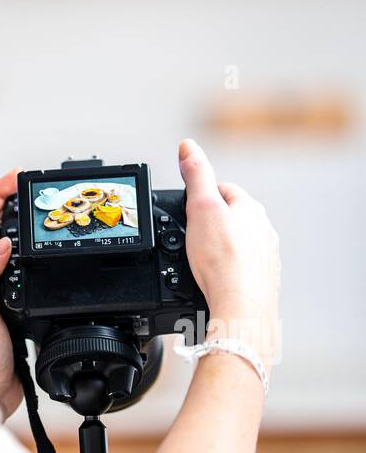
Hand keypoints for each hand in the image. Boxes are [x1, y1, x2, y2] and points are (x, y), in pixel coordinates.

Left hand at [0, 169, 23, 419]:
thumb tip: (2, 243)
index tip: (16, 179)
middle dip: (9, 201)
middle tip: (31, 186)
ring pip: (6, 246)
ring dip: (20, 224)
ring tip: (40, 209)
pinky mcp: (11, 307)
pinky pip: (22, 270)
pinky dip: (33, 254)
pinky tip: (46, 255)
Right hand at [178, 139, 280, 357]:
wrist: (241, 307)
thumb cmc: (223, 261)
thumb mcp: (200, 207)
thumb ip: (195, 174)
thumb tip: (188, 146)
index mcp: (250, 209)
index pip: (222, 190)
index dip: (200, 197)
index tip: (187, 210)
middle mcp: (263, 230)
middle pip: (229, 218)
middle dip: (209, 226)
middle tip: (189, 239)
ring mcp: (265, 257)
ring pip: (236, 245)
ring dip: (219, 250)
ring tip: (200, 262)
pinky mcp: (262, 281)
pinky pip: (240, 269)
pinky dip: (226, 272)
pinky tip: (214, 280)